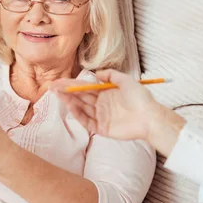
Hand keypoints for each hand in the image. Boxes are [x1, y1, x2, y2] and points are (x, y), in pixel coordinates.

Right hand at [51, 69, 183, 142]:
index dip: (72, 84)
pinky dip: (78, 114)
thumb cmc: (141, 98)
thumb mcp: (126, 80)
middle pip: (81, 97)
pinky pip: (87, 121)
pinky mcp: (102, 128)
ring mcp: (101, 117)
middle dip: (66, 92)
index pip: (86, 88)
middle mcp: (102, 104)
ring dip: (70, 101)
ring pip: (82, 108)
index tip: (59, 81)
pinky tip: (70, 106)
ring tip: (58, 95)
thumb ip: (111, 75)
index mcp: (106, 93)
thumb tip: (95, 74)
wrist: (150, 117)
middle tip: (52, 87)